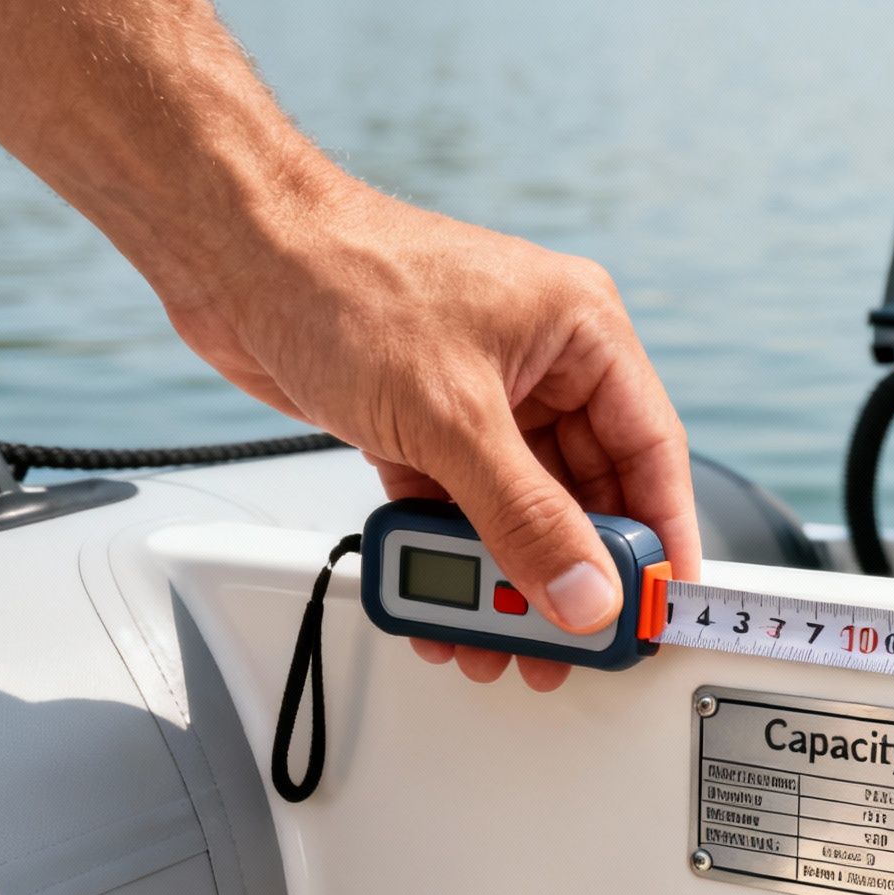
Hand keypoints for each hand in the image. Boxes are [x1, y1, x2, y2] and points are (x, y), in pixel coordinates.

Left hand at [163, 172, 700, 690]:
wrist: (232, 253)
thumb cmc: (342, 278)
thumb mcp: (453, 417)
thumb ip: (526, 517)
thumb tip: (583, 591)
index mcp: (581, 330)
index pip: (651, 450)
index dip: (662, 535)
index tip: (659, 604)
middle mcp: (542, 360)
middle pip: (586, 490)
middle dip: (572, 572)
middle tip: (568, 641)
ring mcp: (482, 391)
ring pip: (517, 505)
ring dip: (503, 573)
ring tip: (492, 635)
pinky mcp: (425, 420)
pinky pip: (456, 503)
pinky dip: (446, 549)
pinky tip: (435, 593)